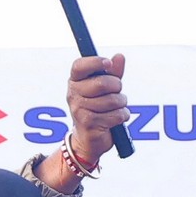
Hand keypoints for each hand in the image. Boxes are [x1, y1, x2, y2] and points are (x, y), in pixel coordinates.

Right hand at [43, 52, 126, 182]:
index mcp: (75, 82)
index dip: (95, 62)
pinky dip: (122, 116)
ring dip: (121, 104)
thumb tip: (119, 57)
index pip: (79, 66)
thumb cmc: (97, 110)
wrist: (88, 139)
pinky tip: (116, 120)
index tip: (108, 64)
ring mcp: (79, 110)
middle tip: (117, 92)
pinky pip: (116, 115)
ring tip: (116, 108)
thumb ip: (113, 73)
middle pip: (102, 83)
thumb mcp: (105, 89)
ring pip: (112, 100)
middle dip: (117, 87)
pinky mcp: (89, 124)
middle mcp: (73, 95)